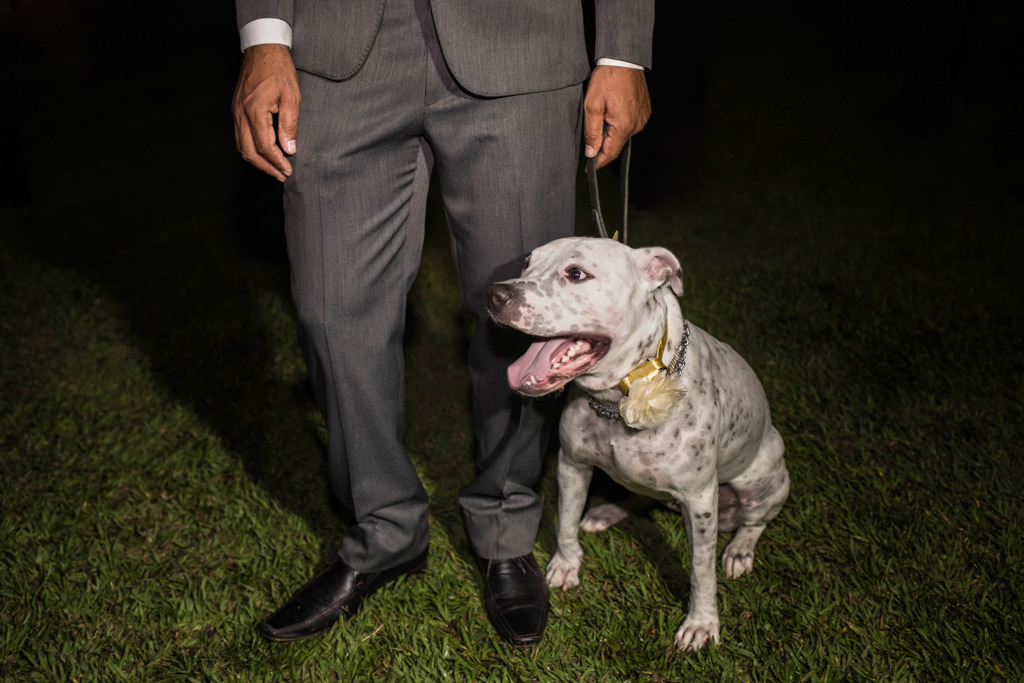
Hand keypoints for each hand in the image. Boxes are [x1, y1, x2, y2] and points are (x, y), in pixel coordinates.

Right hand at [231, 44, 300, 181]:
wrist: (262, 49)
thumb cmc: (279, 70)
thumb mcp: (292, 97)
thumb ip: (289, 125)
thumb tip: (289, 149)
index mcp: (255, 110)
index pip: (264, 146)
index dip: (277, 161)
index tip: (288, 170)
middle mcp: (240, 113)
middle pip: (248, 151)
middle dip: (265, 167)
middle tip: (281, 175)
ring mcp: (235, 111)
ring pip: (241, 145)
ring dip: (257, 160)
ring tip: (274, 168)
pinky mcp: (236, 109)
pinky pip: (239, 135)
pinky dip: (250, 148)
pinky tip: (263, 153)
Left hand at [583, 65, 650, 168]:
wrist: (624, 58)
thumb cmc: (608, 78)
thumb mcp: (592, 105)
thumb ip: (591, 132)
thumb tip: (591, 153)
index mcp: (623, 126)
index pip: (610, 153)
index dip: (598, 162)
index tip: (588, 167)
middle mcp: (636, 124)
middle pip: (616, 144)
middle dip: (603, 142)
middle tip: (592, 128)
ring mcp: (643, 118)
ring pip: (623, 133)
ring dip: (612, 130)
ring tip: (603, 112)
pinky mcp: (645, 111)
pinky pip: (630, 123)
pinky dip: (620, 121)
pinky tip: (613, 108)